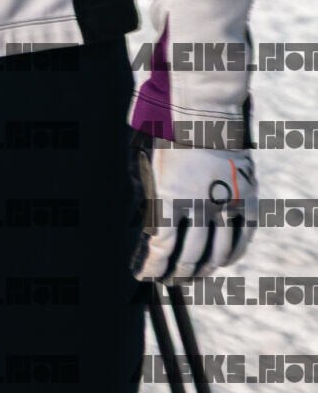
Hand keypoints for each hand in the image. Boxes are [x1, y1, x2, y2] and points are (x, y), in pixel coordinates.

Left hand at [133, 136, 255, 282]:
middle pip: (190, 256)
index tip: (145, 274)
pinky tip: (221, 262)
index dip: (153, 266)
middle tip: (168, 279)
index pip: (162, 248)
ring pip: (217, 254)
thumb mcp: (148, 168)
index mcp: (171, 197)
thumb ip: (151, 201)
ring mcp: (228, 205)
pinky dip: (231, 256)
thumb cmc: (169, 138)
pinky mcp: (247, 201)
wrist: (206, 113)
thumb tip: (151, 233)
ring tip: (192, 275)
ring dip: (203, 269)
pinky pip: (241, 240)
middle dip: (176, 273)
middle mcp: (201, 206)